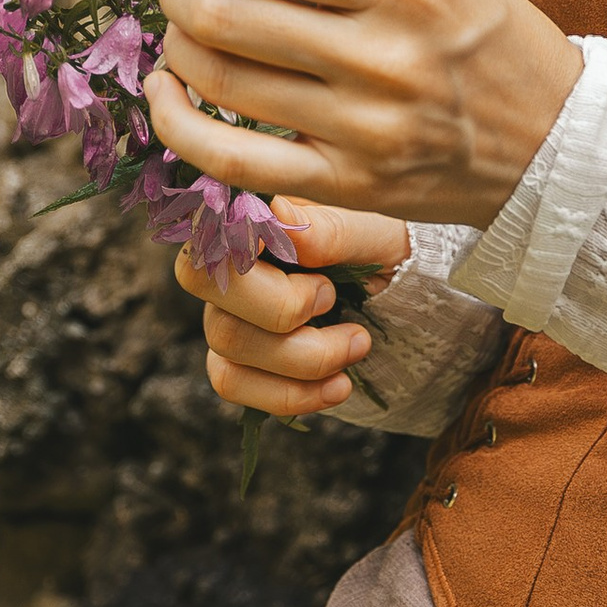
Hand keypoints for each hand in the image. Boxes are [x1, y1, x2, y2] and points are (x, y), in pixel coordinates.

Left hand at [146, 0, 579, 231]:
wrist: (556, 143)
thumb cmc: (480, 36)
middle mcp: (381, 55)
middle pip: (225, 15)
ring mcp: (363, 129)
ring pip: (220, 81)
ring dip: (179, 46)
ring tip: (187, 31)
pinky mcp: (347, 187)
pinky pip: (231, 161)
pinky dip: (179, 124)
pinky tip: (169, 95)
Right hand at [176, 195, 403, 425]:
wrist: (404, 306)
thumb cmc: (386, 253)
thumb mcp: (378, 235)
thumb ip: (334, 228)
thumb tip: (282, 216)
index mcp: (258, 214)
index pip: (213, 220)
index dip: (241, 242)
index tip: (302, 260)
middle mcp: (230, 262)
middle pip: (202, 281)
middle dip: (278, 306)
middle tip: (333, 302)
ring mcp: (226, 312)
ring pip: (225, 340)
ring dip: (301, 355)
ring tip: (357, 344)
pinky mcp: (236, 360)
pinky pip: (232, 383)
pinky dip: (289, 393)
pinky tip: (338, 386)